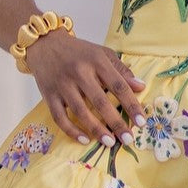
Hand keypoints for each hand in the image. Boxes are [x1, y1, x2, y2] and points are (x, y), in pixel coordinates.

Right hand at [25, 30, 146, 148]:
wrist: (45, 44)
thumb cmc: (78, 52)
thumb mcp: (102, 54)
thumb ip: (121, 70)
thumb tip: (140, 87)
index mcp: (96, 61)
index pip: (118, 85)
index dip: (131, 105)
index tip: (142, 122)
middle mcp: (79, 72)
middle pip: (100, 101)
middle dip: (116, 123)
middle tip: (128, 139)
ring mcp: (62, 85)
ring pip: (80, 112)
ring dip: (96, 129)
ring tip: (110, 143)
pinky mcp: (49, 95)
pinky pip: (59, 117)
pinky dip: (71, 130)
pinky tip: (84, 140)